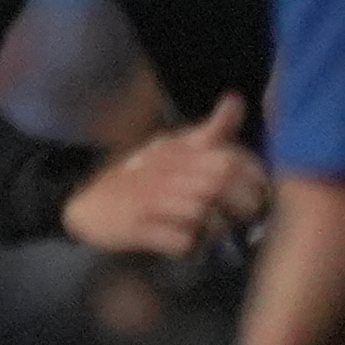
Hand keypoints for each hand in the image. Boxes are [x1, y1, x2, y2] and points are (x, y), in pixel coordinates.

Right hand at [65, 97, 270, 261]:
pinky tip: (185, 242)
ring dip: (216, 228)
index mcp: (177, 150)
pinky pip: (180, 241)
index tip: (258, 192)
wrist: (86, 206)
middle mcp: (164, 170)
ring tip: (214, 232)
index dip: (254, 178)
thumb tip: (236, 99)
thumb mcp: (172, 148)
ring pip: (203, 213)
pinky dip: (188, 246)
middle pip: (219, 184)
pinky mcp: (137, 227)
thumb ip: (210, 131)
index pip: (230, 159)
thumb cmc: (139, 178)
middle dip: (242, 204)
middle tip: (244, 217)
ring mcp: (149, 199)